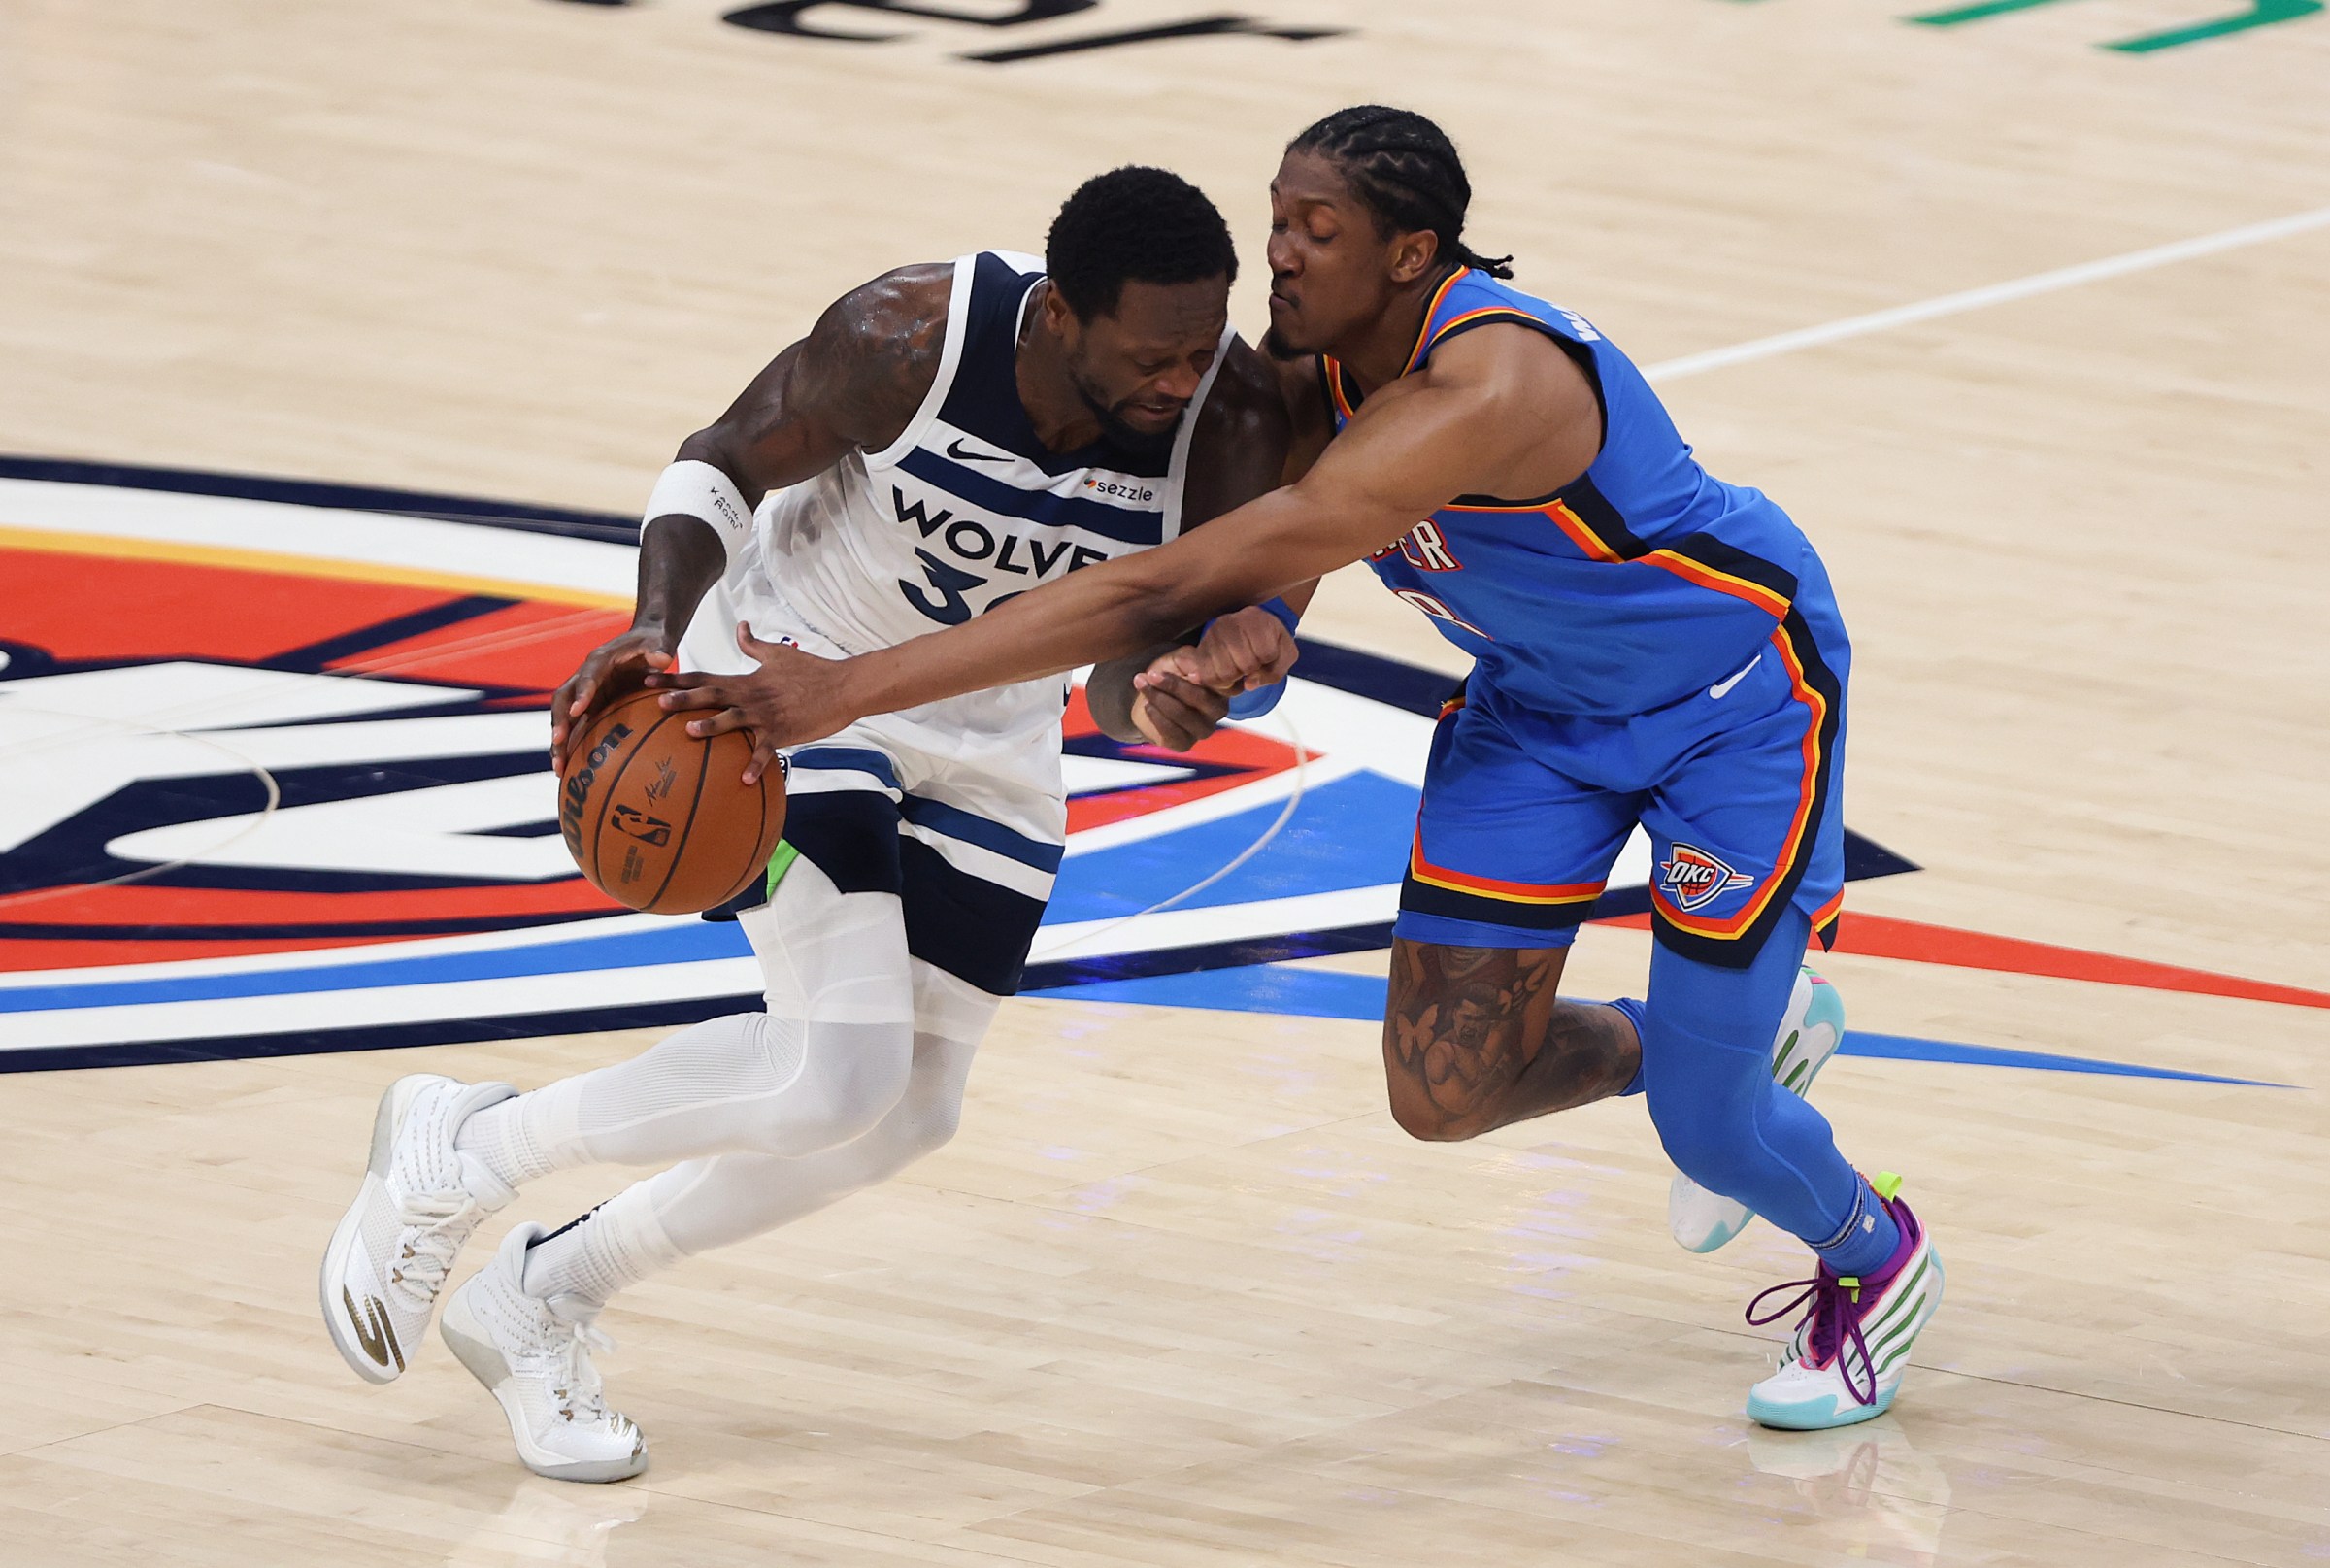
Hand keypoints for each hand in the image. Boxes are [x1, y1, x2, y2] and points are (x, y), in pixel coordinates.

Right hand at [551, 626, 675, 776]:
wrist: (645, 643)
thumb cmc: (652, 643)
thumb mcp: (659, 642)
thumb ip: (660, 649)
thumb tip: (662, 659)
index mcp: (601, 659)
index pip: (588, 675)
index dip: (582, 691)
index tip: (578, 710)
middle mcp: (586, 676)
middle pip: (563, 699)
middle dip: (559, 721)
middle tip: (559, 743)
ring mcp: (585, 693)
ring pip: (564, 718)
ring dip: (559, 742)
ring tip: (559, 769)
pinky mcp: (590, 706)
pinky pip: (575, 728)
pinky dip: (571, 747)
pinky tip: (570, 771)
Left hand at [644, 622, 852, 783]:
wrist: (842, 686)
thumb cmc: (811, 670)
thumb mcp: (779, 653)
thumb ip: (754, 644)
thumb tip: (740, 626)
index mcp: (746, 680)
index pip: (704, 678)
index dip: (675, 679)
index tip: (648, 681)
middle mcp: (751, 696)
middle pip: (712, 697)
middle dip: (683, 700)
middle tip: (657, 704)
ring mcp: (766, 715)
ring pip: (734, 720)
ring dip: (712, 727)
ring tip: (690, 733)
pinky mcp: (783, 732)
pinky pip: (766, 750)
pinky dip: (756, 764)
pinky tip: (744, 780)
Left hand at [1128, 605, 1298, 750]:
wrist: (1148, 695)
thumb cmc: (1169, 674)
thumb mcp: (1180, 659)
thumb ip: (1190, 659)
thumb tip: (1196, 666)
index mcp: (1223, 687)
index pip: (1218, 683)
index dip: (1201, 676)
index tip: (1182, 668)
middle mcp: (1218, 711)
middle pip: (1201, 699)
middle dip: (1173, 686)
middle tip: (1152, 675)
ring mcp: (1203, 729)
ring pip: (1184, 716)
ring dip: (1160, 699)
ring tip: (1142, 685)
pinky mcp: (1184, 744)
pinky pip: (1172, 733)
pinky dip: (1157, 718)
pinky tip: (1147, 706)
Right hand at [1180, 603, 1298, 695]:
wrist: (1249, 629)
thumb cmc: (1269, 642)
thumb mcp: (1285, 655)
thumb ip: (1274, 672)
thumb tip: (1249, 685)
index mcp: (1258, 620)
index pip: (1266, 653)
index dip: (1267, 663)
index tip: (1264, 657)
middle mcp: (1232, 622)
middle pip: (1244, 664)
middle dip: (1249, 671)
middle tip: (1249, 665)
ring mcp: (1213, 633)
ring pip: (1224, 672)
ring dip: (1233, 678)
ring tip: (1237, 668)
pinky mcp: (1200, 646)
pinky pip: (1206, 675)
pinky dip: (1216, 681)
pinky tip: (1223, 672)